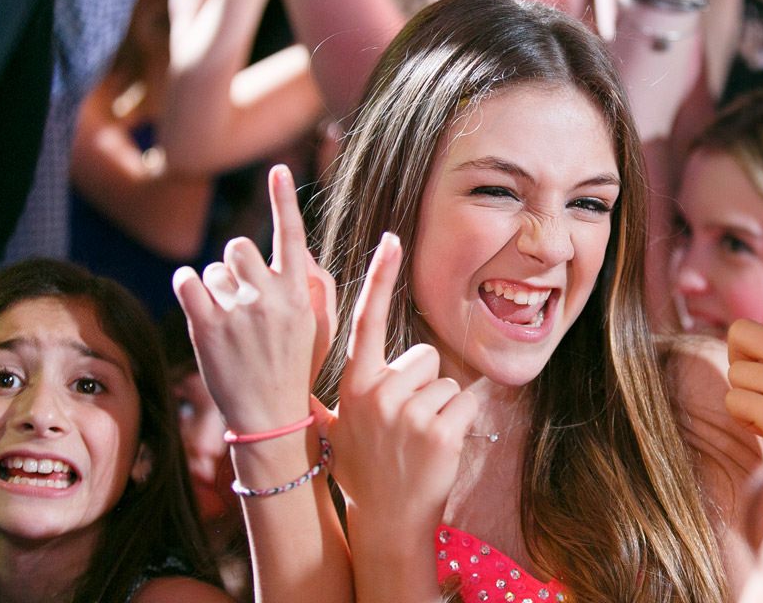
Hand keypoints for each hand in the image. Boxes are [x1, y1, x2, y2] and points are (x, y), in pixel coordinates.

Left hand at [173, 164, 328, 432]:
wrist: (270, 416)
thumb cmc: (294, 366)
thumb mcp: (316, 325)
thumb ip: (310, 284)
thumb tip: (300, 251)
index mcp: (298, 293)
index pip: (292, 235)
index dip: (284, 199)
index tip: (280, 168)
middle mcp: (269, 297)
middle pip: (240, 248)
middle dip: (235, 266)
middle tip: (241, 296)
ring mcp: (238, 312)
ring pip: (213, 269)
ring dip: (214, 286)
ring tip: (227, 318)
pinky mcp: (206, 327)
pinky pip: (187, 282)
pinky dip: (187, 286)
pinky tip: (197, 304)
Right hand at [321, 233, 477, 529]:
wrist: (388, 521)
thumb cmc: (364, 471)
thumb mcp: (335, 430)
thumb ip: (324, 401)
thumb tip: (296, 392)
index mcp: (354, 385)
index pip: (367, 319)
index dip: (380, 276)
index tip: (391, 239)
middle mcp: (378, 393)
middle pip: (424, 356)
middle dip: (424, 384)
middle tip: (406, 424)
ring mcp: (410, 412)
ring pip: (447, 381)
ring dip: (441, 407)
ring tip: (420, 438)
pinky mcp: (441, 431)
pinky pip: (465, 403)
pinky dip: (461, 424)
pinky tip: (439, 448)